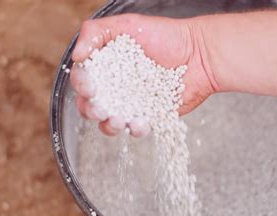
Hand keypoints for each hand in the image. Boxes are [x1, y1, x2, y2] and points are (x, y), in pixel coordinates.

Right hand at [70, 14, 215, 136]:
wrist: (200, 54)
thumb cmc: (166, 36)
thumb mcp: (126, 24)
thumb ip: (95, 33)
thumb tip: (76, 56)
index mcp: (105, 66)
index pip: (82, 79)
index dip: (81, 84)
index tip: (89, 86)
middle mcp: (115, 87)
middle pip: (90, 106)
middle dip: (90, 110)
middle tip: (100, 108)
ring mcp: (132, 104)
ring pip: (109, 123)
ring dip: (109, 125)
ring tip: (120, 119)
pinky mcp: (150, 117)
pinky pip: (136, 129)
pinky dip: (136, 129)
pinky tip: (142, 121)